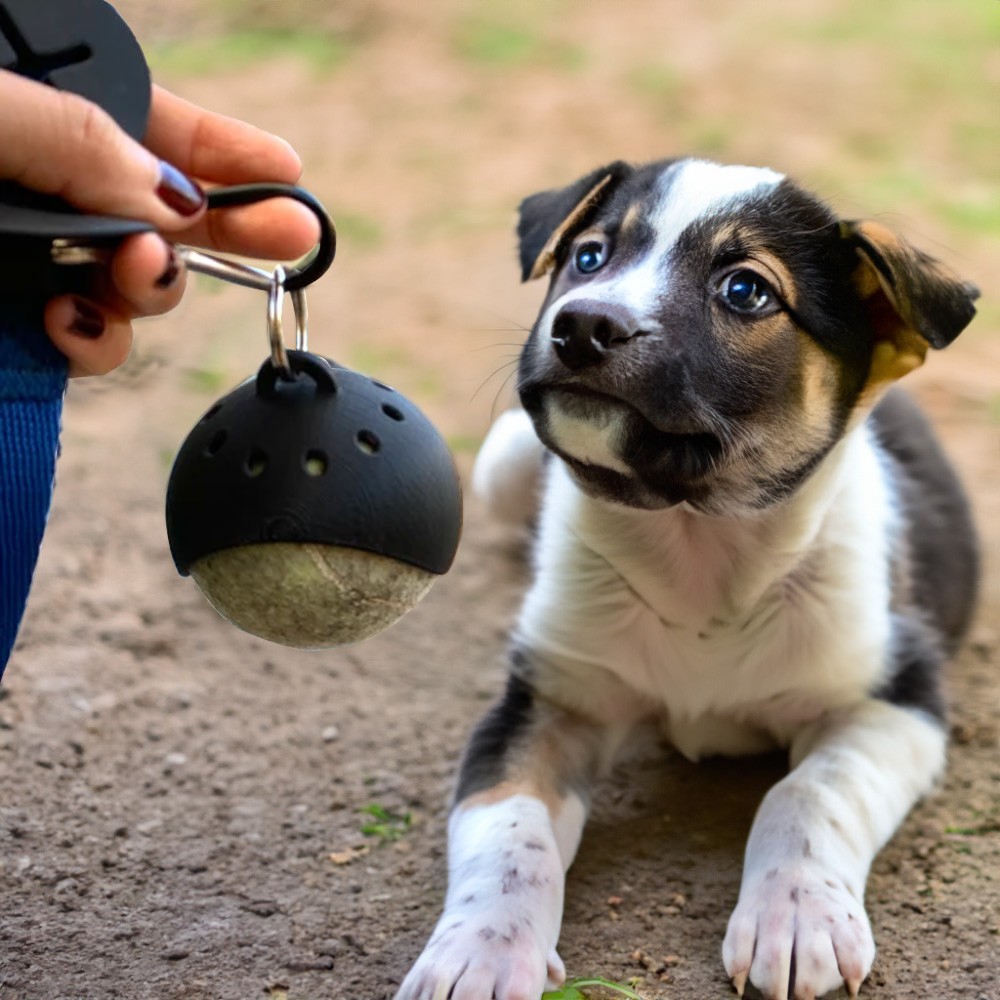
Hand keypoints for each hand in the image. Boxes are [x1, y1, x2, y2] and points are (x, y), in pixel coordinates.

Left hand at [0, 70, 320, 375]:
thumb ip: (83, 140)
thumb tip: (177, 203)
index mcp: (47, 114)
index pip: (154, 128)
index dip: (224, 151)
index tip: (286, 167)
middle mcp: (52, 190)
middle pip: (164, 216)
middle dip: (226, 230)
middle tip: (290, 235)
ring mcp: (35, 259)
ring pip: (134, 287)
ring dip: (154, 287)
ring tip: (136, 269)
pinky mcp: (15, 323)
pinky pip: (83, 345)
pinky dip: (93, 345)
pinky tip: (67, 322)